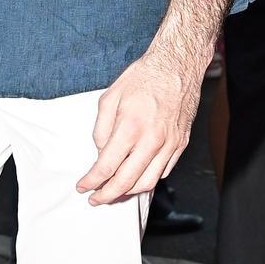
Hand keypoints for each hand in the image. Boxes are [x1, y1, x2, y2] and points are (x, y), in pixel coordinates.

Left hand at [77, 42, 204, 205]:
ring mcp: (170, 144)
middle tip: (95, 198)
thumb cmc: (144, 77)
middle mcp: (152, 140)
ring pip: (148, 183)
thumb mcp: (110, 97)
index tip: (83, 187)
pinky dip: (147, 179)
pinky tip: (135, 176)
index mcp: (131, 127)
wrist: (178, 65)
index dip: (91, 181)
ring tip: (114, 191)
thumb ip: (101, 129)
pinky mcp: (181, 144)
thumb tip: (101, 153)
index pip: (107, 166)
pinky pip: (163, 172)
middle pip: (127, 182)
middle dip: (107, 195)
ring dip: (128, 192)